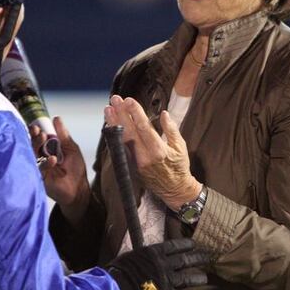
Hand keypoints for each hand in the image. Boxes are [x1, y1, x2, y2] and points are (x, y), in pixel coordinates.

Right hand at [31, 116, 89, 223]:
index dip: (36, 131)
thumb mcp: (71, 148)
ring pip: (32, 154)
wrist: (79, 189)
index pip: (38, 138)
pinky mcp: (40, 178)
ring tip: (43, 137)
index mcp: (47, 150)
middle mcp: (41, 157)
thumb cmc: (75, 169)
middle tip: (37, 130)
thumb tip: (56, 118)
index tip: (37, 125)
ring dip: (36, 145)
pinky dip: (46, 163)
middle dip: (34, 136)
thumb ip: (63, 134)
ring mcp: (39, 168)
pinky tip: (53, 159)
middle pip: (32, 145)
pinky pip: (39, 169)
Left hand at [104, 95, 200, 209]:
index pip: (144, 128)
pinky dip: (114, 135)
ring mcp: (135, 162)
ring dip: (114, 123)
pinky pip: (120, 147)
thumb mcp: (180, 147)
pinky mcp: (131, 165)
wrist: (174, 190)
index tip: (129, 100)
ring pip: (122, 139)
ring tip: (108, 109)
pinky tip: (110, 125)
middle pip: (129, 131)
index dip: (135, 113)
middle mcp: (144, 156)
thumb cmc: (179, 167)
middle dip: (121, 114)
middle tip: (115, 99)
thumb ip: (172, 129)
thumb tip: (164, 114)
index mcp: (159, 151)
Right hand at [106, 238, 208, 289]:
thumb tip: (143, 261)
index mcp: (154, 252)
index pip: (174, 246)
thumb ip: (143, 259)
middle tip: (207, 257)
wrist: (117, 286)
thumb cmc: (118, 271)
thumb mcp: (132, 257)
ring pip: (187, 278)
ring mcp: (167, 279)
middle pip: (185, 260)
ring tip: (204, 278)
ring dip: (197, 278)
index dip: (185, 245)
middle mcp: (163, 264)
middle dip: (198, 258)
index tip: (194, 244)